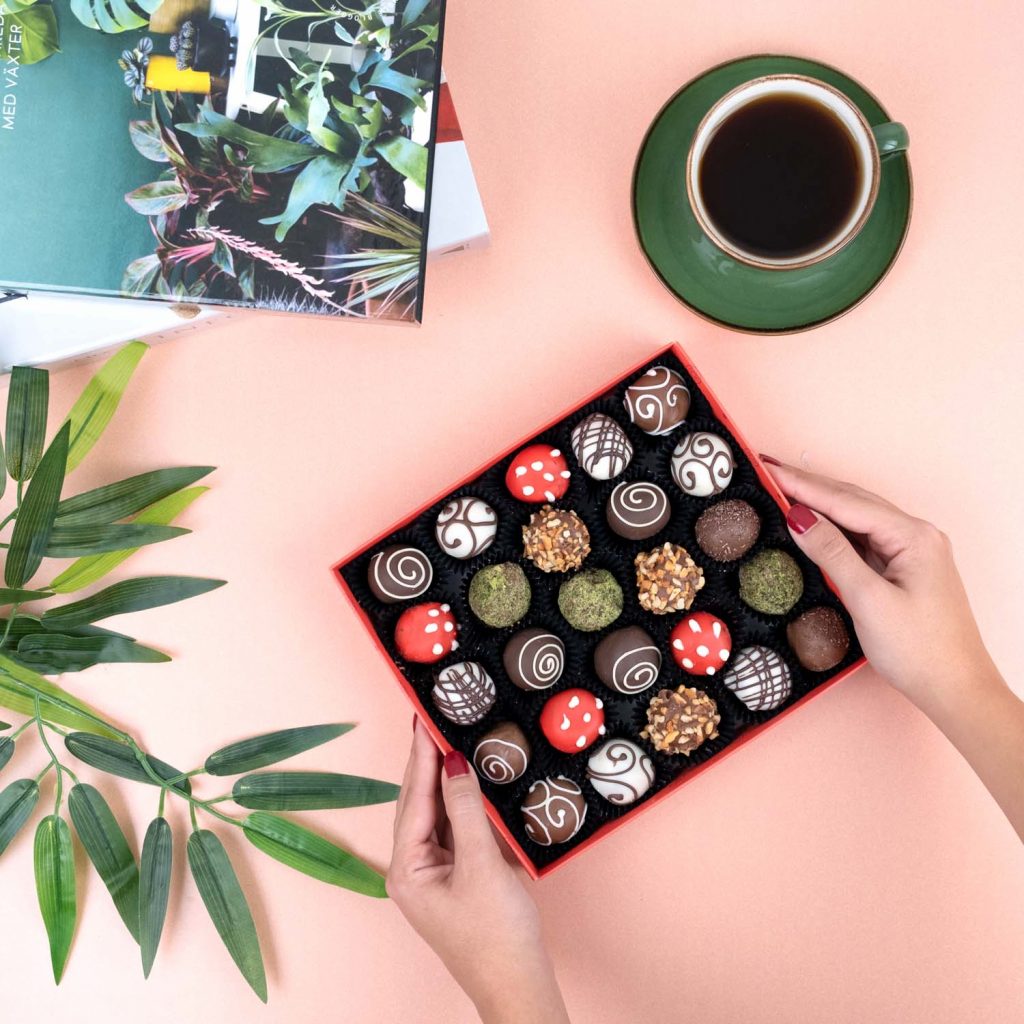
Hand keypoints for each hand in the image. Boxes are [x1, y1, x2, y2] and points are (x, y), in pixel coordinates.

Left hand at [387, 719, 569, 1023]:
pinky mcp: (455, 878)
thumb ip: (467, 809)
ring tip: (449, 739)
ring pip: (436, 814)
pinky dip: (461, 803)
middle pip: (418, 802)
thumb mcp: (482, 864)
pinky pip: (453, 829)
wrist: (518, 985)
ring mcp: (433, 874)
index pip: (414, 797)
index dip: (421, 755)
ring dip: (444, 779)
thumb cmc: (496, 934)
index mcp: (407, 868)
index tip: (425, 718)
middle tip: (434, 718)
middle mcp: (412, 869)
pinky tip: (469, 780)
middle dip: (427, 761)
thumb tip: (453, 762)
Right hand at [761, 456, 999, 709]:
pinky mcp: (903, 569)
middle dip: (809, 486)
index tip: (768, 470)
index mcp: (913, 536)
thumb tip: (798, 517)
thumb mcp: (868, 600)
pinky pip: (862, 539)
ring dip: (819, 504)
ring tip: (781, 489)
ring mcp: (911, 552)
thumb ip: (832, 553)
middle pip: (853, 501)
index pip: (846, 501)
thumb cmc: (919, 650)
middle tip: (767, 471)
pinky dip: (833, 528)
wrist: (955, 690)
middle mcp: (915, 536)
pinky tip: (811, 524)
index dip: (803, 486)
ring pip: (856, 518)